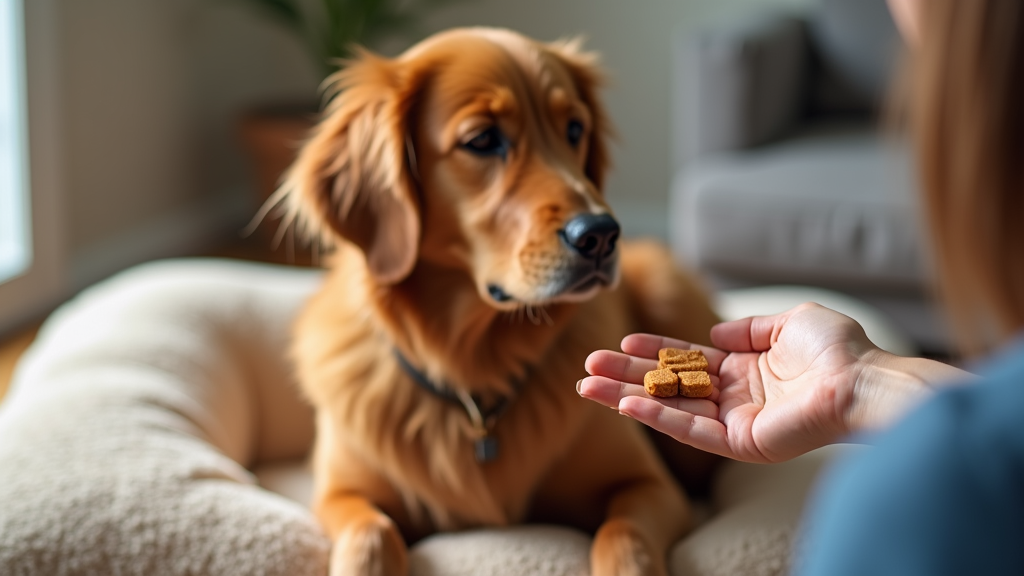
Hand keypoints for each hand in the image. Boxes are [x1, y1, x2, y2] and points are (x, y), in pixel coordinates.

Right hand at [580, 303, 903, 462]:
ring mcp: (734, 421)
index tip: (622, 341)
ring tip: (588, 384)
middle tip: (589, 364)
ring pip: (670, 407)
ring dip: (627, 396)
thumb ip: (749, 328)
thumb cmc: (837, 349)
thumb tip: (714, 333)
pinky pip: (690, 430)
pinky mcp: (739, 442)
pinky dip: (657, 416)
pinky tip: (626, 403)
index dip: (655, 350)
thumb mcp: (790, 322)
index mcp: (746, 367)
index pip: (689, 359)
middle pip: (669, 383)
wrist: (861, 381)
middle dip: (628, 373)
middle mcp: (735, 395)